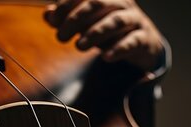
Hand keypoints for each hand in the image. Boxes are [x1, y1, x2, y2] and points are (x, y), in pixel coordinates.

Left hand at [44, 0, 162, 70]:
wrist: (141, 42)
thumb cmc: (108, 28)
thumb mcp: (86, 23)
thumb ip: (66, 17)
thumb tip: (47, 14)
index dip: (66, 5)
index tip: (53, 21)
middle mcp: (121, 3)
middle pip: (98, 3)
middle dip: (76, 19)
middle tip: (61, 36)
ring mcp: (134, 20)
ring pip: (116, 21)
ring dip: (95, 33)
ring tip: (79, 46)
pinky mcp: (143, 39)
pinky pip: (132, 41)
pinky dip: (119, 48)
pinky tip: (106, 57)